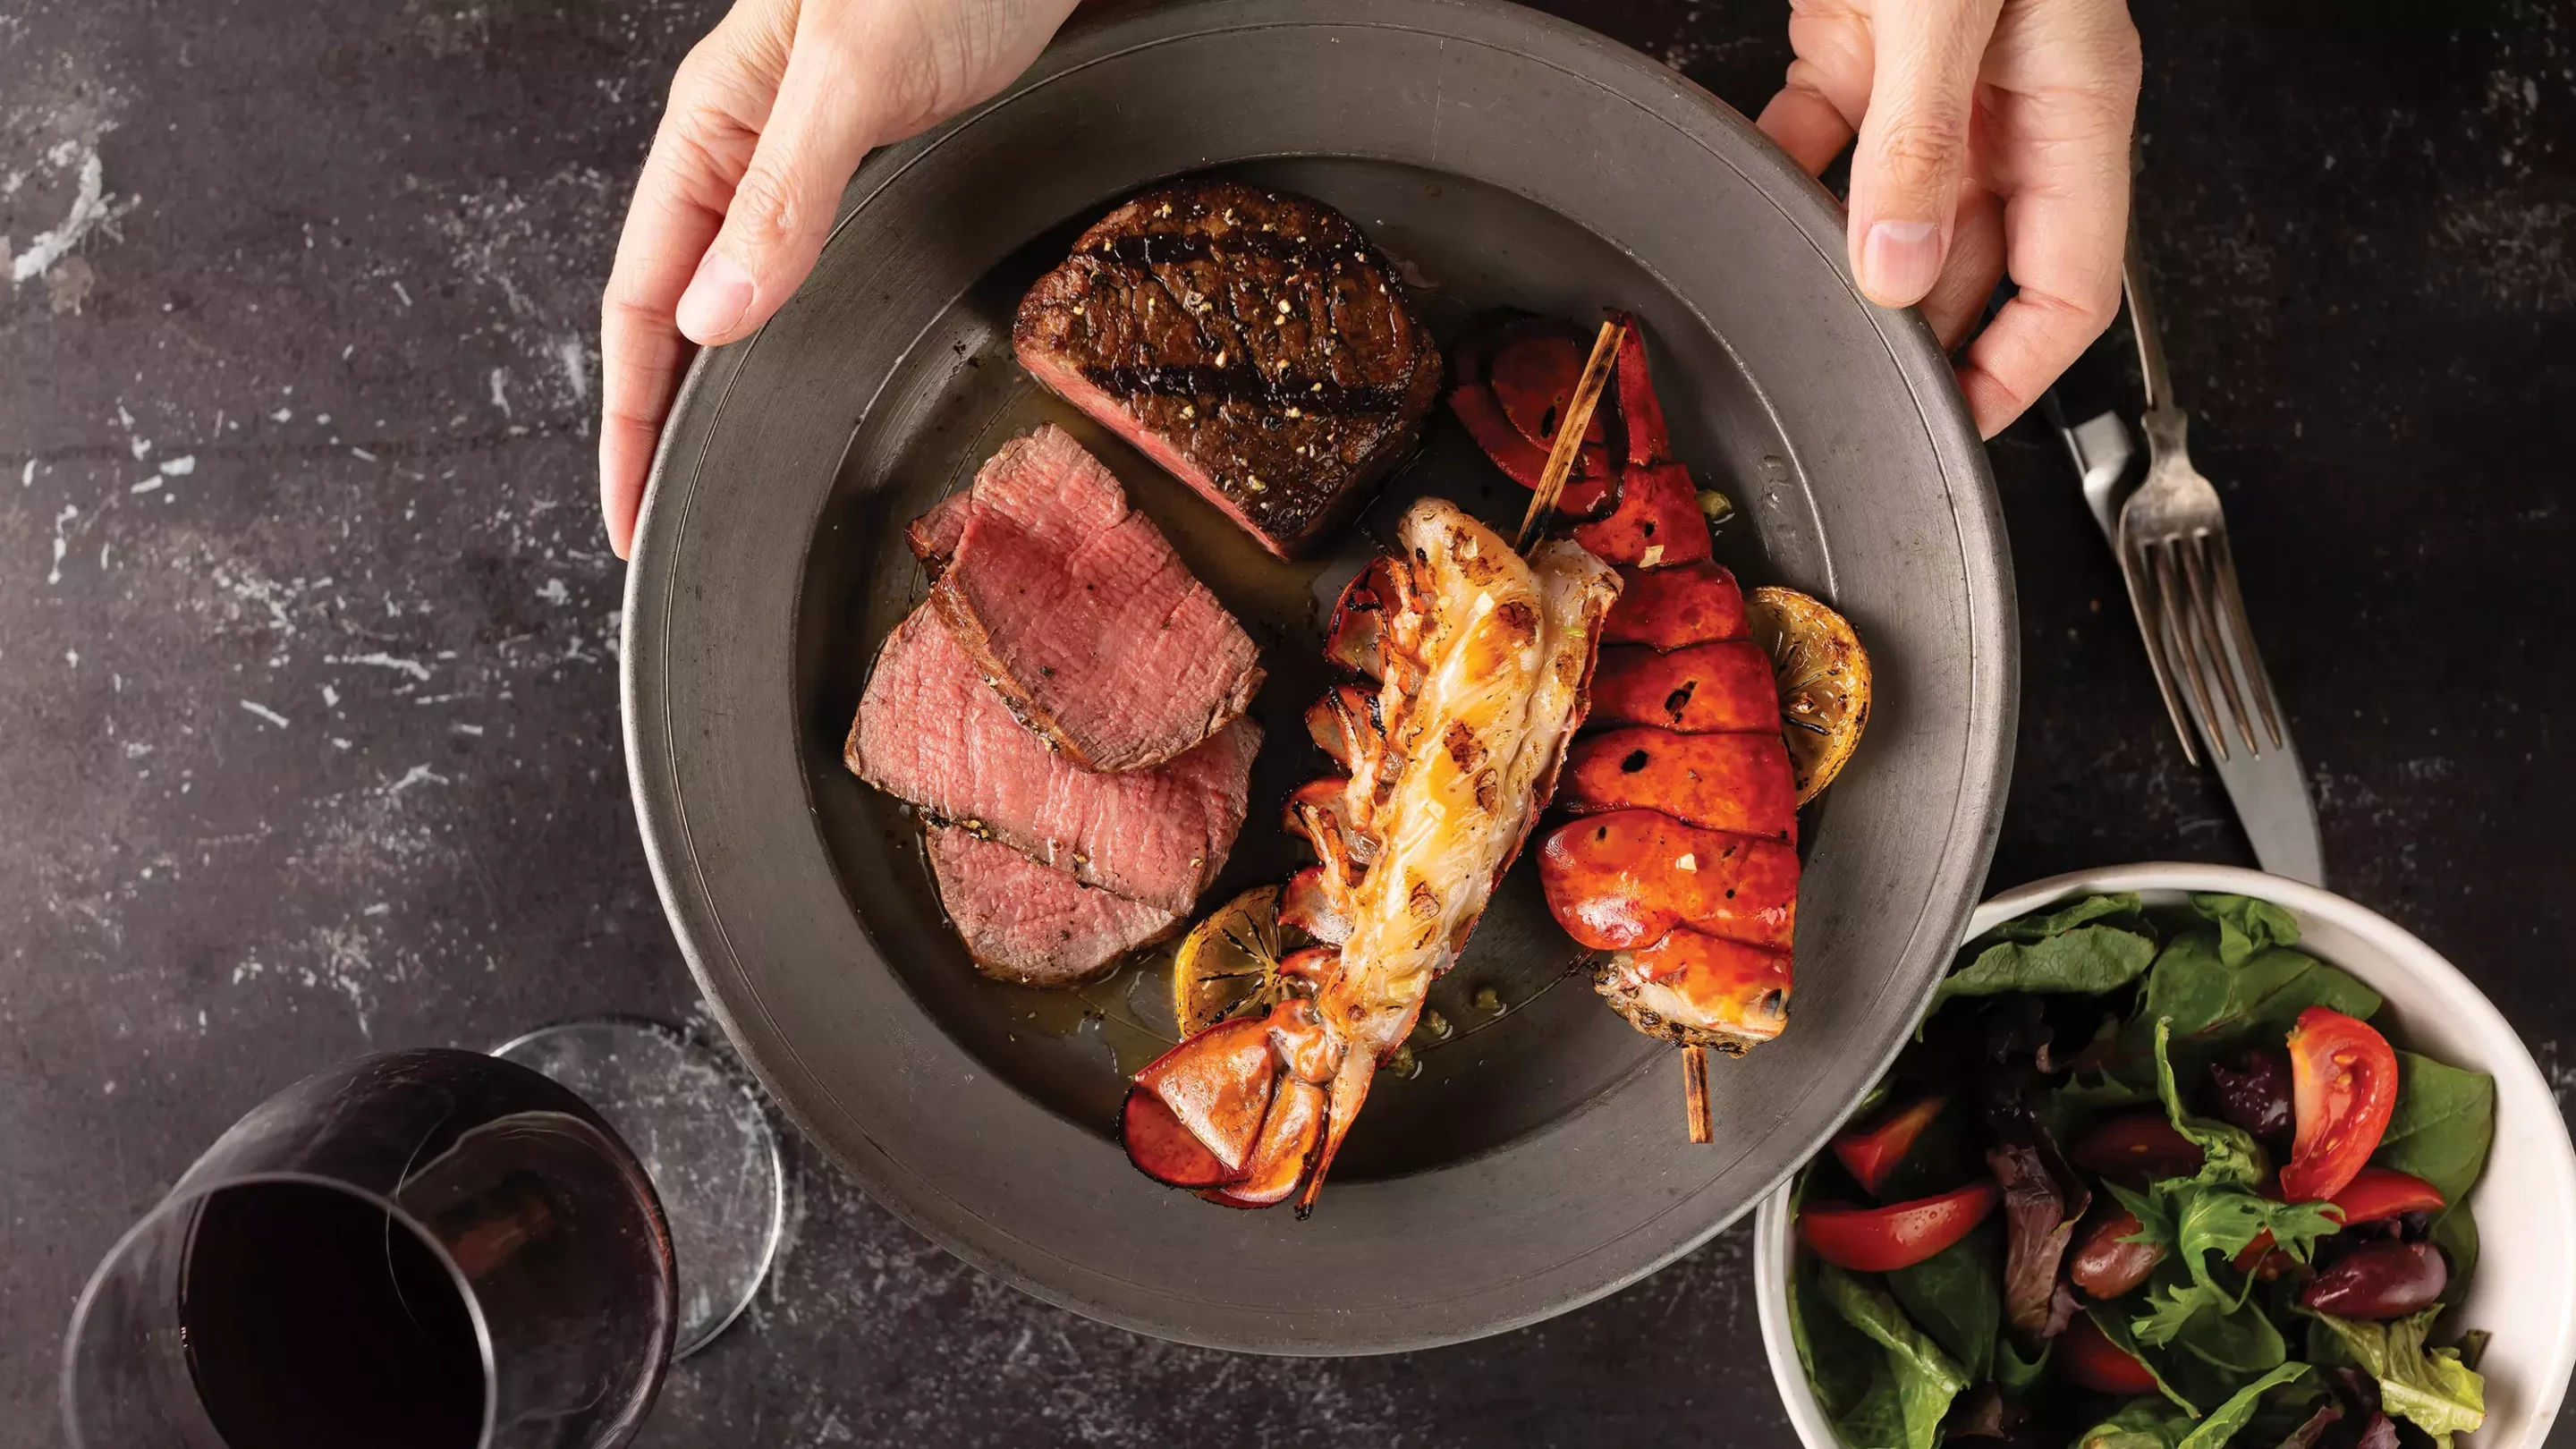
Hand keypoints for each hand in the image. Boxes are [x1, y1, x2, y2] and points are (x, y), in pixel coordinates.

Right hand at [600, 0, 1080, 556]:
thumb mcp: (856, 73)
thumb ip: (783, 195)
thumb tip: (711, 320)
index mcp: (711, 124)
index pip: (637, 302)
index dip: (628, 420)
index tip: (626, 518)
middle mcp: (747, 146)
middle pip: (674, 310)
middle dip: (659, 423)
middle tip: (656, 530)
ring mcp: (811, 156)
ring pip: (736, 295)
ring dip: (717, 387)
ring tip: (709, 478)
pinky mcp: (877, 158)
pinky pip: (800, 268)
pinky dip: (784, 336)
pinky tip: (795, 373)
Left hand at [1756, 0, 2140, 436]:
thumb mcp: (1946, 7)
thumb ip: (1918, 137)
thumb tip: (1896, 265)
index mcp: (2073, 105)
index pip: (2071, 287)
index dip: (2017, 372)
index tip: (1955, 423)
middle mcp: (2009, 103)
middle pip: (1974, 268)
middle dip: (1914, 329)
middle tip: (1852, 371)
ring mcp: (1933, 82)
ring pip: (1893, 217)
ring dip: (1842, 262)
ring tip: (1798, 306)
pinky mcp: (1861, 49)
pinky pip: (1821, 139)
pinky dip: (1783, 175)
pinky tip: (1753, 199)